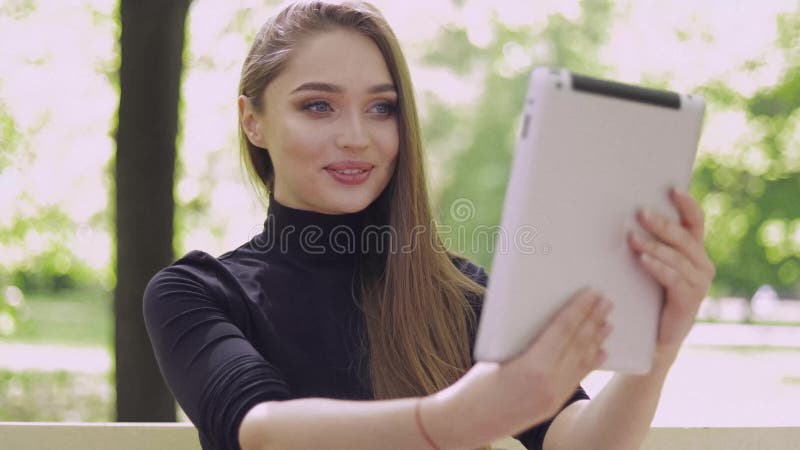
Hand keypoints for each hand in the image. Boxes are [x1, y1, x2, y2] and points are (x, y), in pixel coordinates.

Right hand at [426, 289, 611, 447]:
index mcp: (533, 366)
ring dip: (596, 340)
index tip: (591, 294)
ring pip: (581, 362)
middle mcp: (549, 383)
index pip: (563, 330)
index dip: (579, 309)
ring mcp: (553, 396)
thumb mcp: (497, 355)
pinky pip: (576, 379)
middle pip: (577, 344)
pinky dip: (590, 363)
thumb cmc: (475, 385)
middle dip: (593, 320)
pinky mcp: (552, 405)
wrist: (468, 423)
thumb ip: (523, 341)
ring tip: (608, 323)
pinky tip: (600, 352)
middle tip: (606, 302)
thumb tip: (541, 318)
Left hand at [627, 187, 715, 362]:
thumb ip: (651, 244)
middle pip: (684, 238)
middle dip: (662, 224)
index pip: (696, 222)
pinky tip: (642, 259)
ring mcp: (699, 284)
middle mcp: (702, 265)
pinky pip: (673, 279)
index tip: (672, 189)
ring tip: (632, 237)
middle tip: (640, 213)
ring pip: (677, 258)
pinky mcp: (689, 301)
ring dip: (653, 245)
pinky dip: (657, 267)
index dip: (687, 205)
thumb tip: (629, 215)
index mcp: (695, 252)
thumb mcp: (653, 265)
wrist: (656, 338)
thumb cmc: (650, 296)